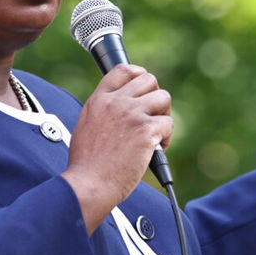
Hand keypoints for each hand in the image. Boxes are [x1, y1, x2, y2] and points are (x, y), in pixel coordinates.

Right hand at [61, 64, 172, 232]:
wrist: (89, 184)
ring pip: (163, 97)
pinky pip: (168, 124)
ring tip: (155, 135)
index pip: (123, 70)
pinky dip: (166, 138)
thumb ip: (103, 113)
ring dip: (163, 116)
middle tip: (152, 118)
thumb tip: (120, 112)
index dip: (139, 76)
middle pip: (149, 80)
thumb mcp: (86, 127)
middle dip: (155, 98)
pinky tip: (155, 150)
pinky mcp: (145, 130)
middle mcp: (115, 102)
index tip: (144, 89)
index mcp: (99, 100)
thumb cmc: (87, 165)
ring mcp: (131, 114)